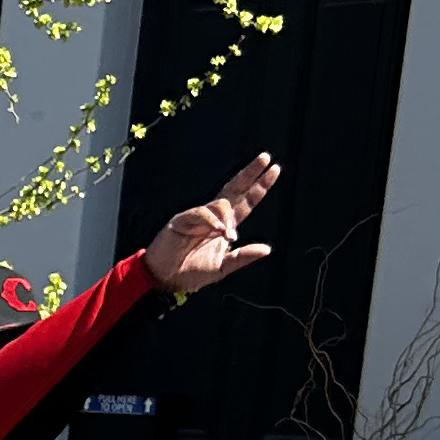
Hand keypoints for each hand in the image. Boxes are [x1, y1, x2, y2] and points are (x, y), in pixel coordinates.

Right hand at [146, 155, 276, 297]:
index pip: (245, 202)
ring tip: (229, 236)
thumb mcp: (223, 267)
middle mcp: (213, 217)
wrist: (165, 281)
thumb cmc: (191, 273)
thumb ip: (243, 257)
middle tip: (266, 158)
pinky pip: (201, 214)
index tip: (274, 170)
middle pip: (235, 189)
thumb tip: (267, 249)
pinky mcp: (182, 220)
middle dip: (251, 174)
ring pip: (220, 204)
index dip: (259, 187)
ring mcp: (198, 217)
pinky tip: (220, 230)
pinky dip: (212, 221)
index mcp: (224, 226)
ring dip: (229, 217)